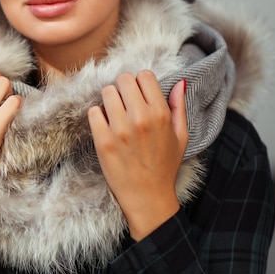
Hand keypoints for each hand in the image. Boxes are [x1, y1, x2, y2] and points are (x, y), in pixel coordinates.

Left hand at [88, 71, 187, 240]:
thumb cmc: (164, 166)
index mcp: (161, 114)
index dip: (139, 83)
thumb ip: (179, 106)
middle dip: (122, 89)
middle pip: (123, 80)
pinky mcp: (103, 141)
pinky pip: (93, 112)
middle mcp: (141, 118)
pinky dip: (97, 117)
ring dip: (109, 101)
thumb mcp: (181, 136)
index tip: (137, 95)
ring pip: (106, 92)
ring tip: (114, 116)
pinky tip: (105, 127)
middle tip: (124, 104)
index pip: (144, 76)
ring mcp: (120, 129)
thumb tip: (180, 81)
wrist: (148, 197)